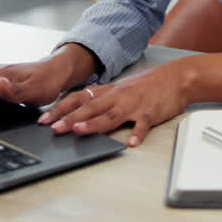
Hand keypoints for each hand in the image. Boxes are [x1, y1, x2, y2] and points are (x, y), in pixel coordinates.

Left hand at [35, 62, 191, 146]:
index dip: (61, 109)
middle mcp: (118, 97)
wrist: (177, 77)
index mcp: (109, 92)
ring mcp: (134, 105)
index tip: (44, 119)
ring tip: (80, 131)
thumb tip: (80, 113)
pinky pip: (143, 124)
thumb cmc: (149, 85)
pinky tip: (131, 143)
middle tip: (53, 128)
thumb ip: (103, 100)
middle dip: (70, 118)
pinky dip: (137, 134)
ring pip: (111, 115)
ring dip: (94, 124)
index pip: (79, 99)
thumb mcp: (122, 89)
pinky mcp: (151, 112)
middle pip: (90, 108)